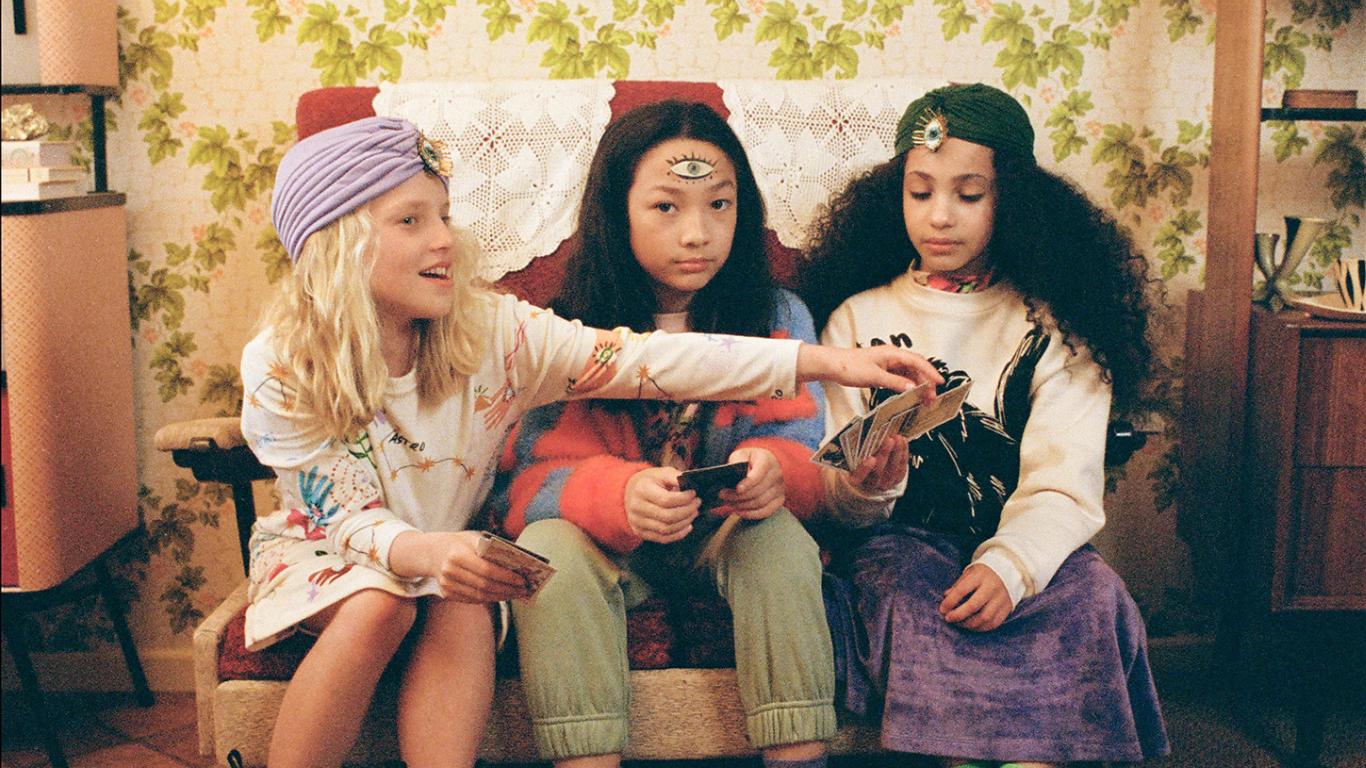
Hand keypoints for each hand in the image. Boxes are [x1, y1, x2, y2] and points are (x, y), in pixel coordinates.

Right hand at [391, 530, 534, 602]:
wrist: (431, 552)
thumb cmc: (459, 543)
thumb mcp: (473, 537)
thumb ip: (492, 548)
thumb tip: (517, 561)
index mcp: (457, 554)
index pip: (487, 569)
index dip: (506, 577)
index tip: (522, 579)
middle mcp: (449, 571)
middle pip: (484, 585)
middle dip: (507, 589)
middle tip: (523, 589)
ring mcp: (446, 585)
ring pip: (479, 596)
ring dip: (501, 596)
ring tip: (515, 593)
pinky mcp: (447, 594)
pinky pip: (472, 599)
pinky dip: (489, 598)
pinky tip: (501, 595)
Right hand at [625, 466, 700, 543]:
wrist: (628, 492)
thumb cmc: (648, 482)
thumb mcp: (660, 473)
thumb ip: (675, 476)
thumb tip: (691, 484)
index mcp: (642, 489)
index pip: (666, 500)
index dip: (684, 499)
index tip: (693, 494)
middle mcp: (637, 507)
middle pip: (668, 516)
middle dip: (688, 511)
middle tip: (697, 503)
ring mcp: (637, 522)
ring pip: (667, 529)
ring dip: (685, 522)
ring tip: (693, 513)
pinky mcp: (640, 532)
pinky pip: (663, 538)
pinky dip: (679, 534)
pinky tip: (687, 525)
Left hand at [716, 447, 783, 519]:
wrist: (764, 464)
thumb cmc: (749, 460)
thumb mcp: (741, 455)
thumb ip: (737, 463)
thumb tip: (733, 477)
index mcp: (767, 460)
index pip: (759, 474)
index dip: (748, 483)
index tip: (737, 489)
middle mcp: (776, 475)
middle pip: (758, 491)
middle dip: (739, 496)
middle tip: (724, 496)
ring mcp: (780, 488)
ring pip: (760, 502)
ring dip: (742, 505)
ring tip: (730, 503)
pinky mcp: (779, 500)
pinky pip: (766, 511)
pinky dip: (751, 514)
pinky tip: (739, 511)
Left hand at [796, 344, 943, 399]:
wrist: (833, 365)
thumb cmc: (850, 366)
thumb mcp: (874, 377)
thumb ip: (895, 382)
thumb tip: (912, 387)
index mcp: (893, 353)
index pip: (918, 361)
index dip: (930, 371)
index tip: (940, 382)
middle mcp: (893, 356)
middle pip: (916, 368)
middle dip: (926, 382)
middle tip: (931, 397)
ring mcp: (889, 363)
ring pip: (910, 373)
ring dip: (918, 385)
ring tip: (924, 399)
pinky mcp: (884, 370)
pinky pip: (901, 377)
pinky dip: (908, 386)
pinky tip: (911, 395)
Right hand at [848, 434, 907, 493]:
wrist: (868, 473)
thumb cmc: (857, 460)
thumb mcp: (852, 457)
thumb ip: (856, 450)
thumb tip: (864, 434)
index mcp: (854, 481)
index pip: (858, 478)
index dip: (864, 469)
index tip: (871, 459)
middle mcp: (869, 485)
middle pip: (878, 472)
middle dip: (885, 454)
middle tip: (889, 440)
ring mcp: (884, 483)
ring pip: (892, 470)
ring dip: (896, 452)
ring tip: (898, 438)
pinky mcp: (895, 480)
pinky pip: (901, 468)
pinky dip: (903, 454)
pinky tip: (903, 442)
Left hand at [939, 563, 1012, 631]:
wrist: (1008, 571)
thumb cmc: (983, 574)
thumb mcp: (969, 573)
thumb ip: (957, 586)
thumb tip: (946, 597)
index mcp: (980, 576)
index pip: (962, 590)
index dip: (950, 602)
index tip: (942, 610)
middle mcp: (992, 587)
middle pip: (973, 606)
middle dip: (958, 615)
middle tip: (948, 619)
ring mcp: (1001, 599)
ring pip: (984, 618)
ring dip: (968, 624)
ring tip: (958, 623)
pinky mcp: (1007, 608)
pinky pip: (993, 623)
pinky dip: (981, 628)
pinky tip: (972, 626)